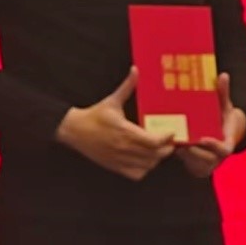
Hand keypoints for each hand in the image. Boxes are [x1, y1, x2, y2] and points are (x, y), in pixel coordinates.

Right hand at [55, 67, 175, 180]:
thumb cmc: (94, 115)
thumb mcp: (112, 100)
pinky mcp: (114, 167)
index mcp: (125, 131)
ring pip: (147, 166)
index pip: (154, 141)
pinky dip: (144, 169)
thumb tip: (136, 69)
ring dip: (156, 159)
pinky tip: (145, 159)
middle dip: (166, 149)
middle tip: (169, 141)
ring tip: (158, 149)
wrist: (74, 131)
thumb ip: (127, 86)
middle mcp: (124, 148)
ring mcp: (119, 159)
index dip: (166, 139)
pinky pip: (136, 174)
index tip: (171, 132)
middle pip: (154, 155)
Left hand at [177, 73, 245, 177]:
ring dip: (183, 154)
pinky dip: (179, 155)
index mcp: (227, 143)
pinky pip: (187, 163)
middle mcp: (218, 156)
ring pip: (193, 162)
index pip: (223, 149)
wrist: (222, 134)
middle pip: (206, 158)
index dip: (214, 145)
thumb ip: (223, 93)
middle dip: (192, 151)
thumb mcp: (224, 106)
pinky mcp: (195, 165)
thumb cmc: (223, 117)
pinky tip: (168, 146)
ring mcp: (207, 163)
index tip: (201, 138)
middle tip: (179, 141)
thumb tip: (223, 75)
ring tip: (172, 143)